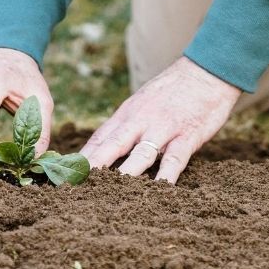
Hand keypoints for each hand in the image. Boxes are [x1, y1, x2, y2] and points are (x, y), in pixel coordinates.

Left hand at [81, 57, 240, 182]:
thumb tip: (99, 151)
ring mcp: (164, 129)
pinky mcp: (188, 135)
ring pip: (140, 156)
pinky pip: (175, 160)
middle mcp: (141, 121)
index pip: (98, 141)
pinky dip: (166, 176)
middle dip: (91, 170)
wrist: (207, 71)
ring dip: (124, 176)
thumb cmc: (173, 90)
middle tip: (74, 190)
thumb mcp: (142, 102)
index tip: (61, 179)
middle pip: (111, 148)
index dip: (79, 161)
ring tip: (109, 197)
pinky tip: (158, 191)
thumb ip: (124, 127)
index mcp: (127, 115)